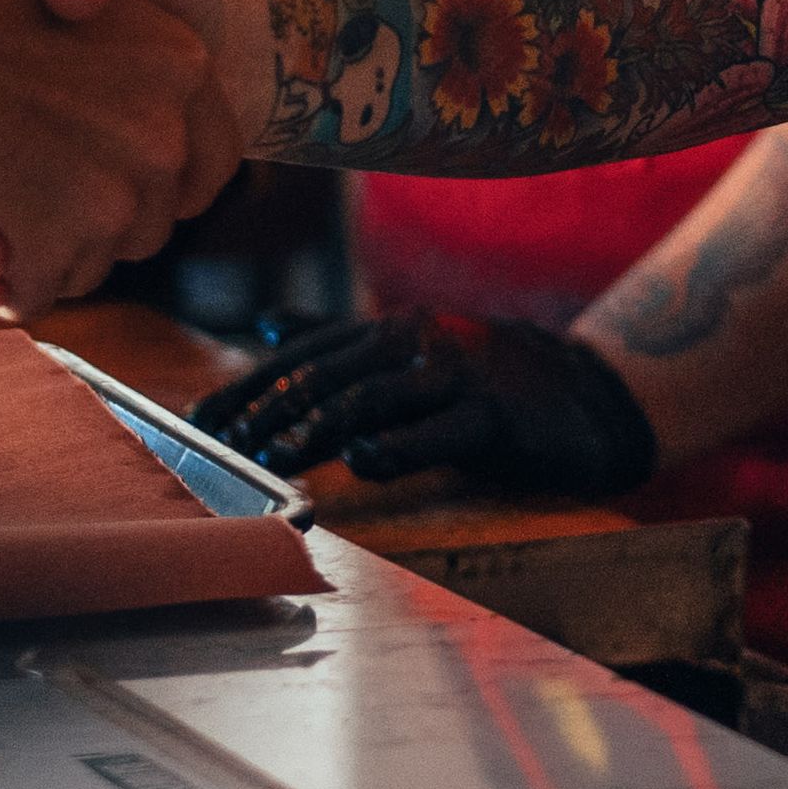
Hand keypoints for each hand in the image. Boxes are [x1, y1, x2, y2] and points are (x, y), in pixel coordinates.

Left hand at [201, 301, 658, 509]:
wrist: (589, 395)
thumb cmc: (489, 378)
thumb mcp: (413, 349)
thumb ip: (341, 338)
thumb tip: (268, 326)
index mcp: (390, 328)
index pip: (300, 355)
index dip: (247, 387)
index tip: (198, 421)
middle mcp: (416, 339)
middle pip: (325, 374)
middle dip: (266, 410)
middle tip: (221, 445)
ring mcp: (456, 373)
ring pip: (371, 397)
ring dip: (315, 428)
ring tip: (272, 456)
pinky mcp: (493, 414)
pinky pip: (437, 430)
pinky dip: (397, 445)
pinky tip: (361, 462)